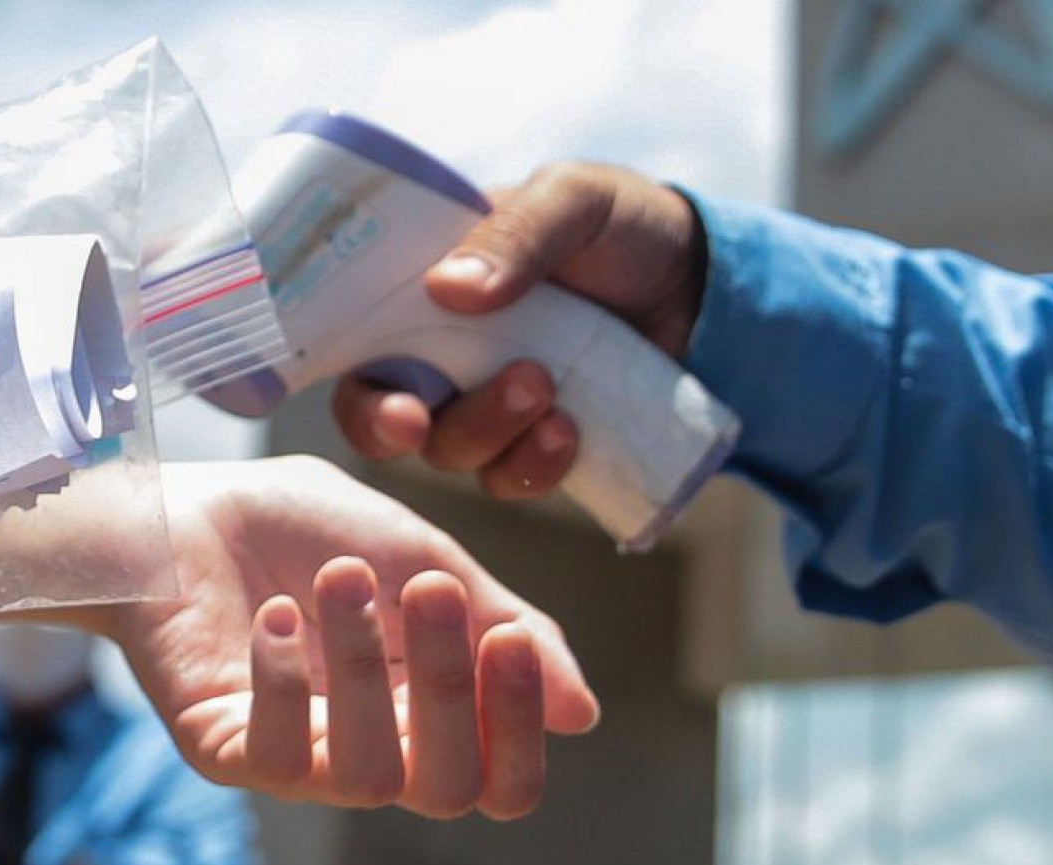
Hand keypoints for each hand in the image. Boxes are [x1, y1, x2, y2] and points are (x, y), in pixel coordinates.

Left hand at [92, 457, 598, 819]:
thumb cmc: (304, 532)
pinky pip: (275, 757)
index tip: (507, 635)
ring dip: (363, 671)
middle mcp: (368, 751)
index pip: (498, 778)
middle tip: (427, 587)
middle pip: (446, 788)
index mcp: (426, 714)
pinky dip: (284, 681)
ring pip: (367, 776)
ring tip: (339, 578)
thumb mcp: (425, 561)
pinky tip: (276, 615)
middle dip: (450, 688)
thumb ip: (505, 630)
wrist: (185, 506)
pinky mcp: (225, 751)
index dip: (517, 729)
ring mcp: (295, 759)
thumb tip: (582, 715)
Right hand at [333, 162, 705, 500]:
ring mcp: (484, 404)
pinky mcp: (532, 443)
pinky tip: (571, 431)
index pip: (349, 350)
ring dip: (489, 433)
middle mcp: (436, 356)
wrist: (704, 283)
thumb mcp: (574, 198)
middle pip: (382, 418)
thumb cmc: (620, 225)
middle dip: (402, 429)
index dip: (354, 388)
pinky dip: (534, 465)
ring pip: (450, 451)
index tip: (395, 409)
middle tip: (429, 420)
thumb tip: (448, 287)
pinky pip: (511, 478)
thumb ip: (518, 232)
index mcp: (418, 294)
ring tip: (548, 389)